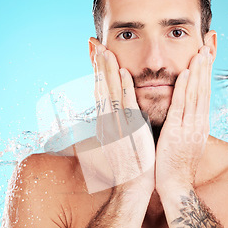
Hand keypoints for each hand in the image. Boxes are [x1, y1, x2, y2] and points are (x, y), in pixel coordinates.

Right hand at [90, 38, 154, 194]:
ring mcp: (118, 124)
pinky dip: (123, 88)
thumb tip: (111, 116)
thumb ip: (114, 126)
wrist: (133, 184)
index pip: (100, 91)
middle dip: (98, 65)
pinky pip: (126, 105)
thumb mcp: (117, 140)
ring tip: (105, 50)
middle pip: (101, 87)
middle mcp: (109, 120)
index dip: (96, 71)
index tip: (94, 53)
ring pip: (111, 92)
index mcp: (106, 121)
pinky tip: (123, 73)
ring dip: (107, 70)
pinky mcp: (130, 129)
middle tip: (95, 43)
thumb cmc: (127, 164)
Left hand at [155, 45, 212, 194]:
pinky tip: (185, 73)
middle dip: (206, 68)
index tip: (207, 57)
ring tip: (200, 52)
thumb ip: (188, 126)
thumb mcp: (187, 143)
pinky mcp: (177, 132)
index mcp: (200, 125)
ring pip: (196, 94)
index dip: (206, 75)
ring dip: (198, 72)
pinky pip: (181, 106)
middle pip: (204, 90)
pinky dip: (184, 89)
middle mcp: (199, 124)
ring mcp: (190, 128)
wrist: (176, 187)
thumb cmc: (177, 166)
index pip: (205, 95)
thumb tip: (188, 115)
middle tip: (208, 46)